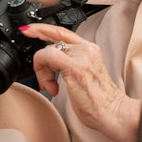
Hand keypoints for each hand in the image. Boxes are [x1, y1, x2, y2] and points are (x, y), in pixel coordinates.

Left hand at [19, 24, 140, 141]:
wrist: (112, 112)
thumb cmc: (98, 101)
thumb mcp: (82, 75)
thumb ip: (69, 64)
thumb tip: (49, 64)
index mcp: (89, 49)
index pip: (62, 32)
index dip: (42, 29)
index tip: (28, 30)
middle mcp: (86, 49)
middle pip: (51, 43)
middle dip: (42, 63)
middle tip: (45, 81)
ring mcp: (81, 56)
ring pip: (47, 51)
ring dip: (43, 72)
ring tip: (51, 87)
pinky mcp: (75, 67)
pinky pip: (48, 58)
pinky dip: (44, 72)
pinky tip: (52, 87)